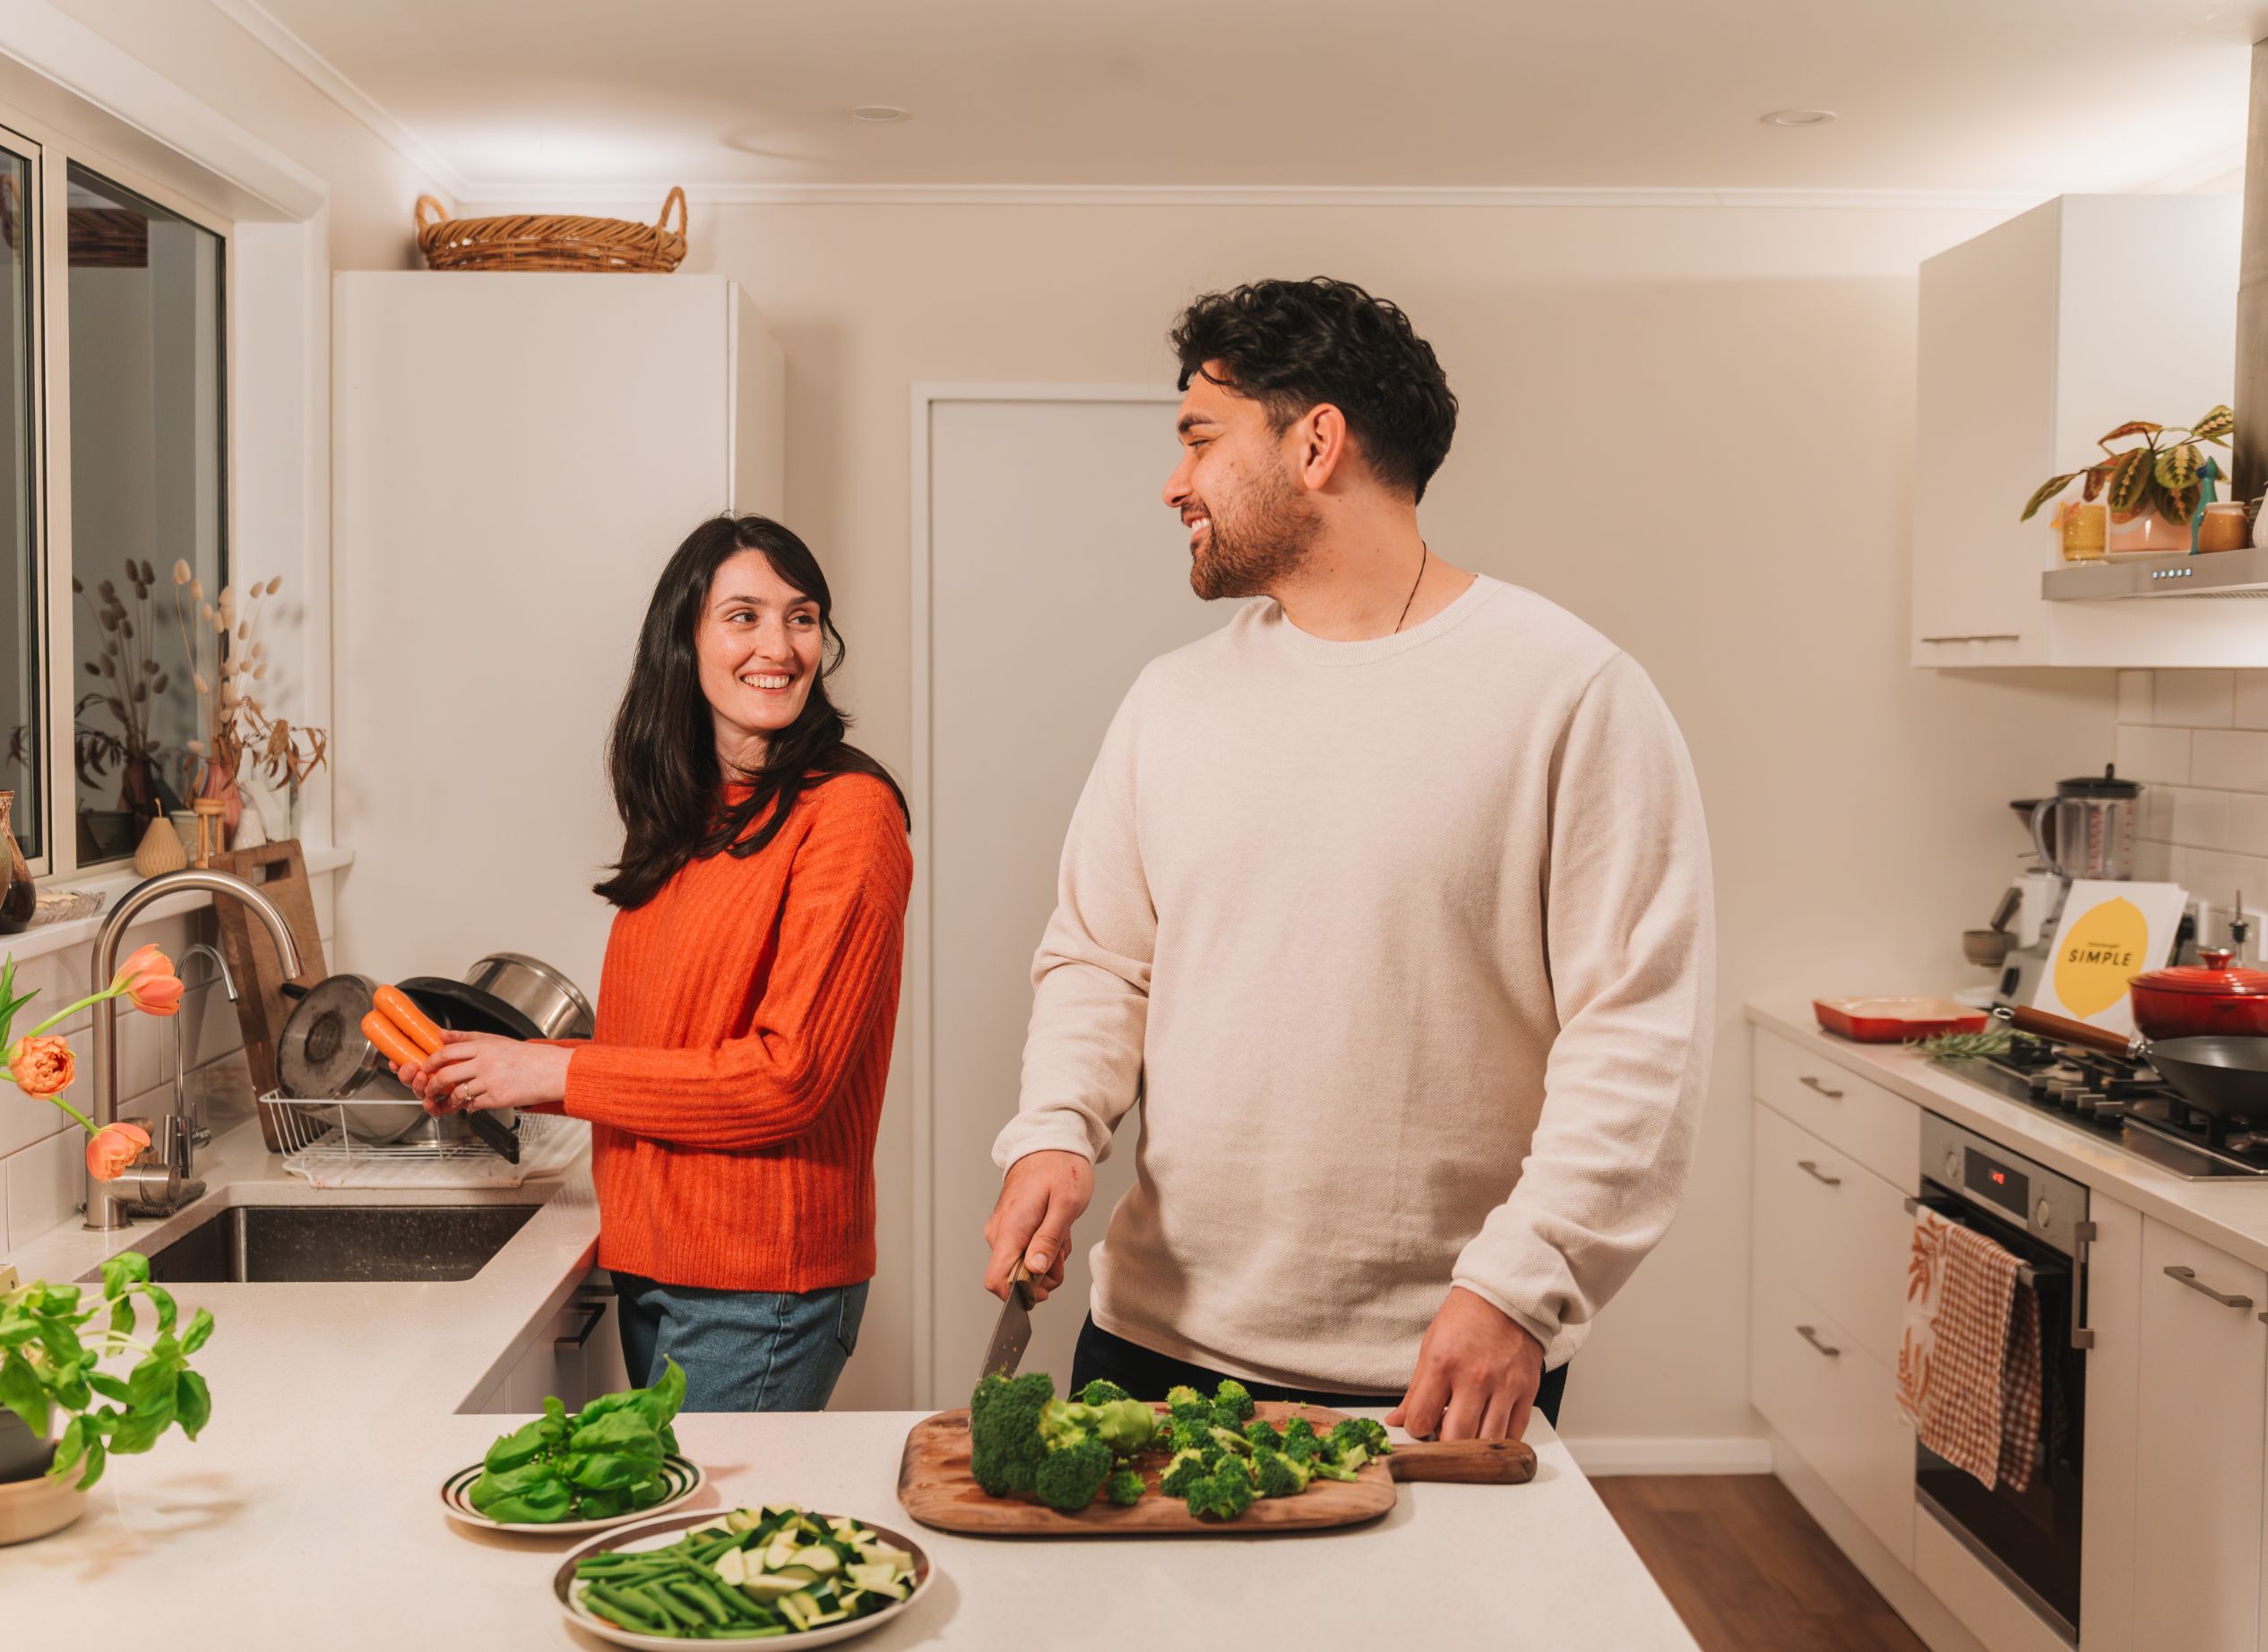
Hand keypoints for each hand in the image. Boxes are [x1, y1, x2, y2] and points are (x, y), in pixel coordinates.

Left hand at [392, 1031, 570, 1114]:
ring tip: (449, 1102)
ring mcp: (490, 1082)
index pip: (447, 1052)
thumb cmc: (526, 1056)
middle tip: (429, 1090)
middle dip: (432, 1085)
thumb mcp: (496, 1040)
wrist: (551, 1071)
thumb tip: (442, 1034)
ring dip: (449, 1100)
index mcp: (484, 1047)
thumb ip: (467, 1037)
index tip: (425, 1067)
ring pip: (457, 1093)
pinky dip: (468, 1107)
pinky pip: (473, 1105)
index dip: (431, 1062)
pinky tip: (472, 1104)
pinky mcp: (497, 1098)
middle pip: (446, 1075)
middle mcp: (485, 1063)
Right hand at [982, 1149, 1093, 1302]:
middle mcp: (1000, 1232)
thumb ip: (1049, 1240)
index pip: (996, 1280)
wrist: (1051, 1142)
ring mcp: (1003, 1229)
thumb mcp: (1066, 1205)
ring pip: (1022, 1264)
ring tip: (1061, 1232)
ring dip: (1047, 1257)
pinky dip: (1043, 1246)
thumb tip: (1034, 1271)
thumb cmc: (1061, 1168)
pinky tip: (1054, 1228)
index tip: (1044, 1287)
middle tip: (1063, 1248)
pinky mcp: (1009, 1226)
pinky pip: (1024, 1250)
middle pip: (1014, 1276)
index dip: (1018, 1293)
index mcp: (1010, 1229)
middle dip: (1044, 1272)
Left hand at [1385, 1287, 1545, 1441]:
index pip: (1421, 1419)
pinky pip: (1515, 1433)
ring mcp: (1504, 1386)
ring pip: (1488, 1441)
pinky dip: (1500, 1442)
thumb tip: (1398, 1420)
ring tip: (1465, 1436)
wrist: (1505, 1298)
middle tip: (1442, 1437)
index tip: (1420, 1426)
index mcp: (1443, 1364)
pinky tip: (1489, 1433)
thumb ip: (1416, 1390)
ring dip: (1473, 1447)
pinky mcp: (1527, 1391)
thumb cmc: (1465, 1319)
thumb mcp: (1430, 1347)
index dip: (1416, 1430)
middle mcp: (1475, 1377)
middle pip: (1456, 1436)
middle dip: (1444, 1445)